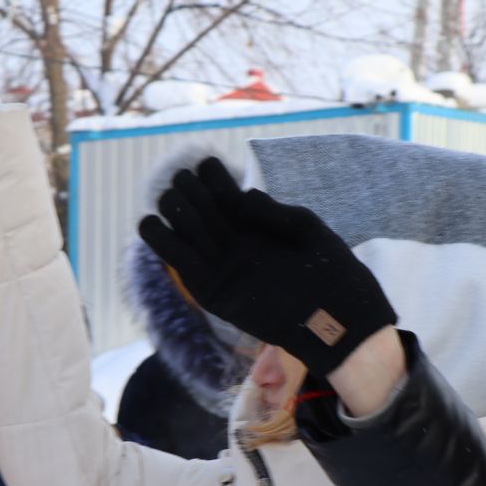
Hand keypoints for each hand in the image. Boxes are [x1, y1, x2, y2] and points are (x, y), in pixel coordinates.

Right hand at [137, 159, 394, 377]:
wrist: (337, 321)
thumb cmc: (332, 273)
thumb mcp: (308, 229)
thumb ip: (274, 211)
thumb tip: (244, 196)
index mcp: (257, 223)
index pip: (224, 192)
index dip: (211, 175)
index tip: (208, 164)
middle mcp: (235, 243)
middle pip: (199, 208)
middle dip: (188, 192)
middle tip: (186, 183)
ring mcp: (222, 267)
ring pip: (184, 232)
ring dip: (173, 212)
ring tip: (171, 199)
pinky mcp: (211, 292)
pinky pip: (181, 265)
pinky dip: (162, 243)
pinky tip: (149, 222)